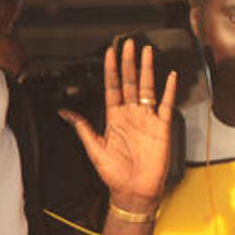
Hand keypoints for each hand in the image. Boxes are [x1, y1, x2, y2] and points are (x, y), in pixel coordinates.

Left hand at [61, 39, 176, 212]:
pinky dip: (169, 91)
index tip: (110, 52)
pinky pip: (166, 105)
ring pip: (147, 88)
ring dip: (147, 70)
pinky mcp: (162, 128)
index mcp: (114, 118)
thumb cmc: (114, 173)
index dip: (111, 69)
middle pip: (129, 82)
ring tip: (147, 52)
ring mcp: (147, 119)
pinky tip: (170, 77)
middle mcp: (131, 115)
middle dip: (129, 62)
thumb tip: (64, 112)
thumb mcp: (93, 149)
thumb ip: (82, 128)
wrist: (134, 190)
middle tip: (129, 44)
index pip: (112, 87)